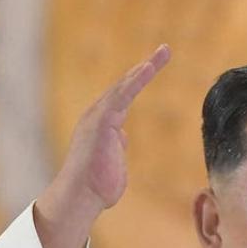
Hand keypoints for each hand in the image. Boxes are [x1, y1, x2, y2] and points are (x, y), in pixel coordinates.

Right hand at [33, 45, 169, 247]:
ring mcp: (98, 116)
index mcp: (103, 123)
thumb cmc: (96, 186)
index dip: (139, 80)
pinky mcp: (101, 121)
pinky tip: (148, 68)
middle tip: (166, 49)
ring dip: (145, 68)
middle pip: (125, 85)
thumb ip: (117, 146)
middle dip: (146, 67)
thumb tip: (122, 136)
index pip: (125, 96)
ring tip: (163, 52)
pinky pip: (121, 95)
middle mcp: (98, 115)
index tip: (154, 65)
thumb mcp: (113, 161)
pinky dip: (135, 80)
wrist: (80, 197)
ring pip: (124, 85)